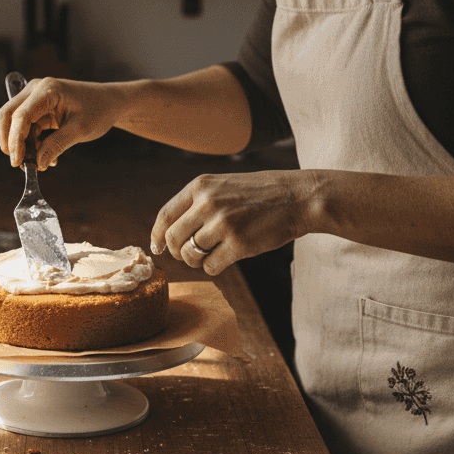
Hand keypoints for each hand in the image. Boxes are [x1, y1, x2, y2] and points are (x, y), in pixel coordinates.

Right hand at [0, 76, 129, 169]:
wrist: (109, 103)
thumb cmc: (98, 110)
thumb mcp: (80, 130)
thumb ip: (56, 145)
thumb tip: (37, 163)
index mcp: (48, 90)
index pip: (21, 115)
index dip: (15, 140)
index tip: (17, 162)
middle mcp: (36, 90)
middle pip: (7, 115)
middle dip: (10, 141)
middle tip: (20, 164)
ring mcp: (34, 98)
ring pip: (13, 123)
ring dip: (22, 145)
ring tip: (39, 162)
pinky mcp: (37, 109)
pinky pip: (24, 128)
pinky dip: (30, 144)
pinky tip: (44, 155)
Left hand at [150, 171, 314, 275]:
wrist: (297, 197)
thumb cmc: (260, 194)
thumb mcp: (223, 186)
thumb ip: (198, 203)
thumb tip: (170, 233)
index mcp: (200, 186)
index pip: (165, 215)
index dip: (156, 235)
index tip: (157, 247)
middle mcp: (207, 203)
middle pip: (173, 238)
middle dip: (177, 252)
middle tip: (188, 255)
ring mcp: (223, 224)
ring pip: (190, 254)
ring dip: (196, 261)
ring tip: (210, 255)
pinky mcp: (239, 244)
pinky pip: (210, 266)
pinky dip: (213, 267)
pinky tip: (224, 259)